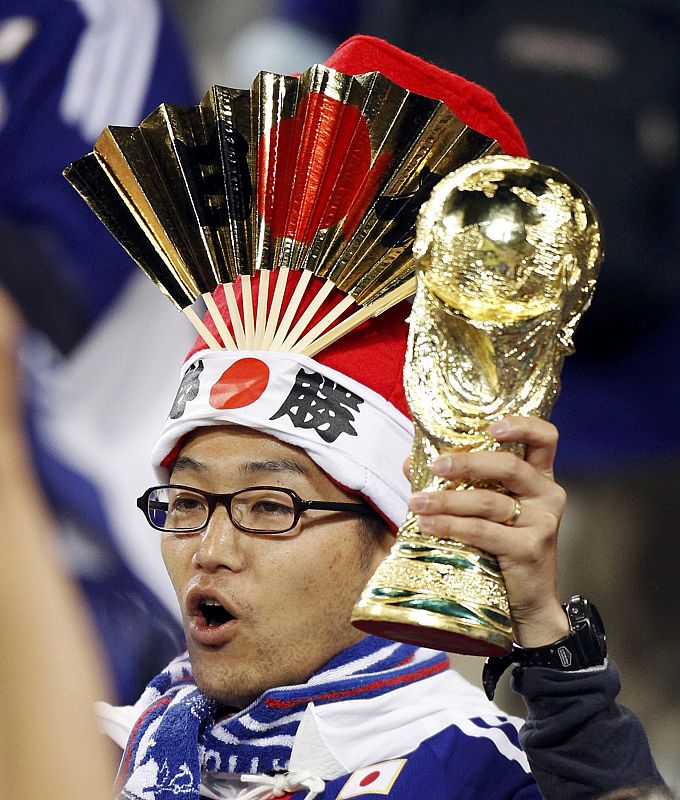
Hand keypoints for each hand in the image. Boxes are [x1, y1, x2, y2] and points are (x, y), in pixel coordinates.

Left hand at [406, 416, 569, 647]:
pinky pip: (482, 531)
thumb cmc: (500, 548)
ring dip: (446, 500)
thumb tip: (409, 461)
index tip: (491, 426)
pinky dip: (450, 526)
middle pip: (509, 465)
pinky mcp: (530, 548)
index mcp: (540, 477)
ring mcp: (543, 522)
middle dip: (467, 462)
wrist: (526, 603)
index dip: (521, 425)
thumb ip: (455, 482)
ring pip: (488, 501)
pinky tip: (427, 524)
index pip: (545, 437)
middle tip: (435, 466)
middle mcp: (547, 494)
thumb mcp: (483, 509)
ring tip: (416, 502)